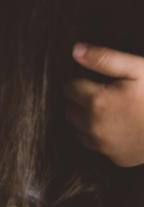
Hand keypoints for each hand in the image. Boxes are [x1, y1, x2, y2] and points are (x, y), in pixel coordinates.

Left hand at [66, 44, 143, 166]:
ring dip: (85, 118)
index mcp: (96, 101)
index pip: (69, 87)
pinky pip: (93, 144)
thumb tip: (75, 50)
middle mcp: (93, 126)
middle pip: (70, 108)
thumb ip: (104, 59)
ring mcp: (102, 145)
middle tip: (101, 92)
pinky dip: (97, 135)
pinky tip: (115, 125)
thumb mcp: (137, 69)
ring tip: (107, 108)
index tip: (92, 80)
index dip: (80, 80)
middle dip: (80, 99)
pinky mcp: (112, 157)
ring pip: (77, 128)